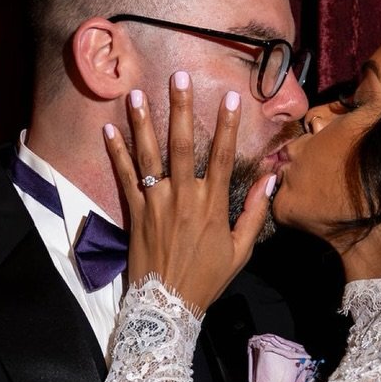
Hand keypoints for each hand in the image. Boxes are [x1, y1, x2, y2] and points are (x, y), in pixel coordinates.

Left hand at [103, 71, 277, 314]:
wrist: (169, 305)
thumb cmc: (207, 279)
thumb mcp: (240, 251)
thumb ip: (255, 213)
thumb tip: (271, 180)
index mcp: (212, 205)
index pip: (223, 157)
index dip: (228, 126)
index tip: (230, 97)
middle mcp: (184, 198)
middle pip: (183, 145)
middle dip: (181, 108)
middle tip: (179, 76)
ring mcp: (156, 204)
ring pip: (149, 156)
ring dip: (142, 123)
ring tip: (136, 93)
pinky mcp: (135, 214)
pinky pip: (124, 179)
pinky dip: (117, 154)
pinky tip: (109, 130)